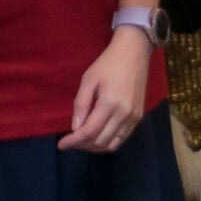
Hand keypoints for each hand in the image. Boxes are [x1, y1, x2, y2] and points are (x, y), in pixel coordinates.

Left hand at [58, 29, 151, 152]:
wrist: (134, 54)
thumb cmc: (107, 64)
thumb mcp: (88, 79)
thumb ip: (81, 104)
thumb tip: (75, 128)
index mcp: (110, 103)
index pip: (89, 131)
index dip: (74, 141)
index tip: (62, 145)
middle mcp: (124, 114)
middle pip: (100, 141)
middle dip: (82, 145)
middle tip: (70, 141)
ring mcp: (134, 117)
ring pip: (112, 144)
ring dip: (95, 147)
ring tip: (82, 141)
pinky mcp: (138, 117)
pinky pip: (122, 138)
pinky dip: (108, 142)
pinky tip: (97, 135)